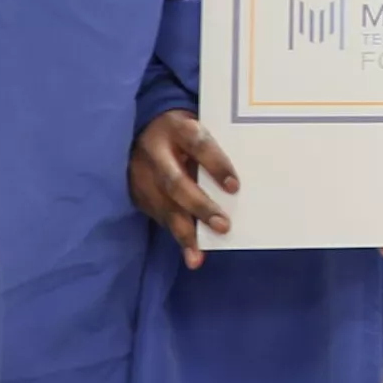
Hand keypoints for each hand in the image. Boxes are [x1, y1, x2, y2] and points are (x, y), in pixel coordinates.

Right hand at [129, 111, 236, 265]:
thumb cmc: (185, 133)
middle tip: (223, 226)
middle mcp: (155, 150)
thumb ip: (215, 150)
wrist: (144, 128)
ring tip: (197, 255)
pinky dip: (176, 234)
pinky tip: (191, 253)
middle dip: (199, 206)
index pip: (198, 143)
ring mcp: (141, 172)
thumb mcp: (199, 127)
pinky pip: (158, 215)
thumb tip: (245, 184)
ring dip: (184, 231)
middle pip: (175, 182)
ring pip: (163, 205)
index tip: (234, 186)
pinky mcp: (137, 191)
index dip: (216, 164)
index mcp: (177, 127)